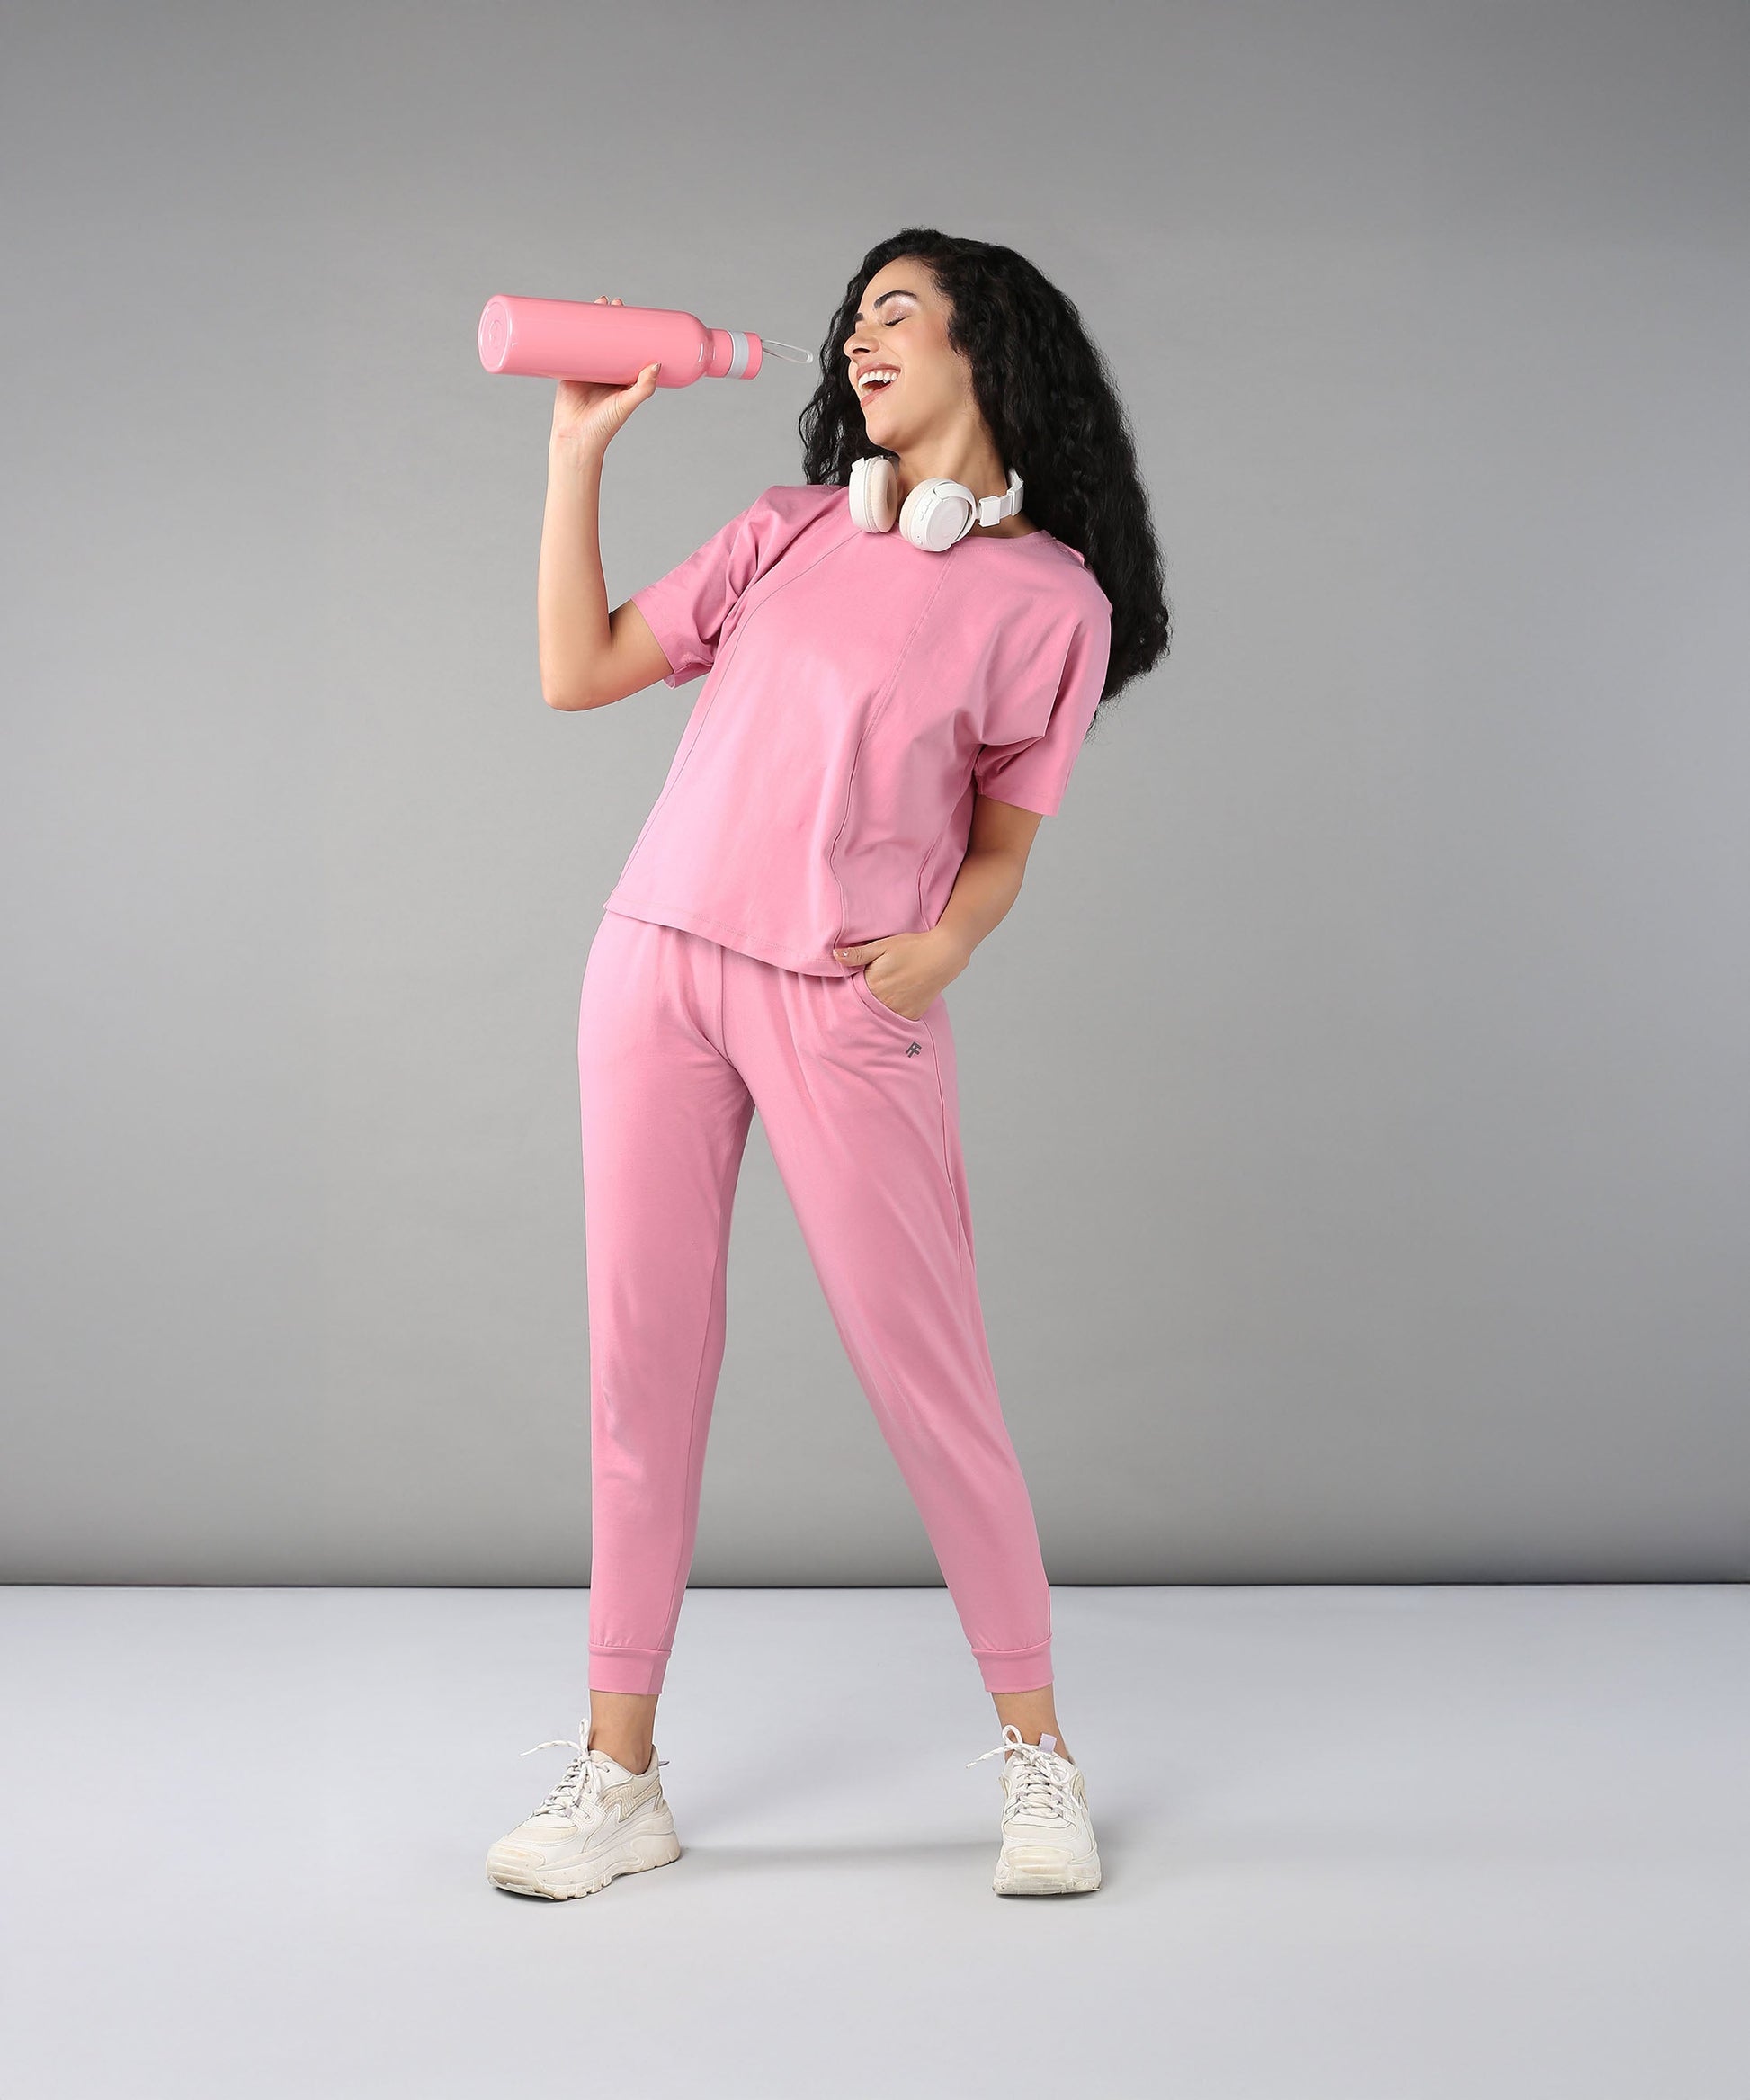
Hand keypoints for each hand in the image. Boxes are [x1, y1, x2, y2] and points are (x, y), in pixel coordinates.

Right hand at [550, 296, 659, 462]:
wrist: (576, 438)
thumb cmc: (605, 426)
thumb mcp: (627, 404)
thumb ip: (644, 387)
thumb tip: (657, 364)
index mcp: (622, 377)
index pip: (629, 347)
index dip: (630, 330)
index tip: (632, 313)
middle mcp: (606, 371)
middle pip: (609, 338)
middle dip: (611, 319)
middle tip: (614, 303)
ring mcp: (587, 369)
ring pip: (590, 339)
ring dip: (592, 321)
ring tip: (596, 303)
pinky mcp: (568, 370)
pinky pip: (569, 347)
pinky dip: (569, 333)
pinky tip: (569, 317)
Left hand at [832, 928, 969, 1021]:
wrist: (943, 955)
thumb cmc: (913, 947)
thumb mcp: (883, 945)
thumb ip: (858, 954)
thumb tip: (835, 955)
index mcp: (873, 983)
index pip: (850, 995)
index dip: (847, 993)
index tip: (844, 992)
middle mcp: (884, 1001)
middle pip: (863, 1008)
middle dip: (859, 1004)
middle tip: (861, 999)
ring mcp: (899, 1010)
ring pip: (878, 1016)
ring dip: (874, 1012)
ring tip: (876, 1003)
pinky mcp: (911, 1014)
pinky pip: (894, 1020)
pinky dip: (889, 1016)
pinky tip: (890, 1007)